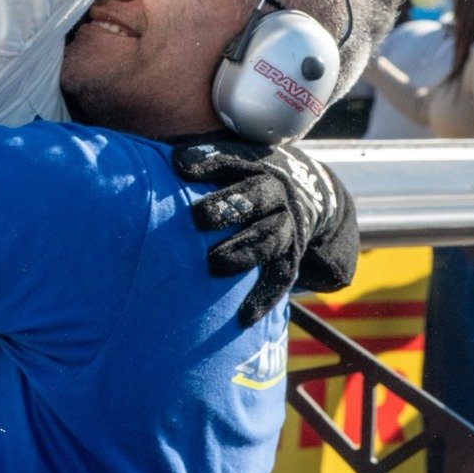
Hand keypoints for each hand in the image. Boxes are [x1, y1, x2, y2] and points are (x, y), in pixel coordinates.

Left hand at [174, 140, 356, 325]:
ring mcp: (287, 225)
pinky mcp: (292, 255)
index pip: (233, 158)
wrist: (313, 191)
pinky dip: (264, 297)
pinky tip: (243, 316)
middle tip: (197, 219)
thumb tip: (160, 157)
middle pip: (255, 196)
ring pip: (269, 237)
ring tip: (214, 265)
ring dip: (242, 251)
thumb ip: (198, 155)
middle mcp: (277, 192)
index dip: (208, 160)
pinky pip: (281, 277)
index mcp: (257, 164)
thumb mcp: (234, 158)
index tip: (179, 166)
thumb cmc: (249, 175)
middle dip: (227, 206)